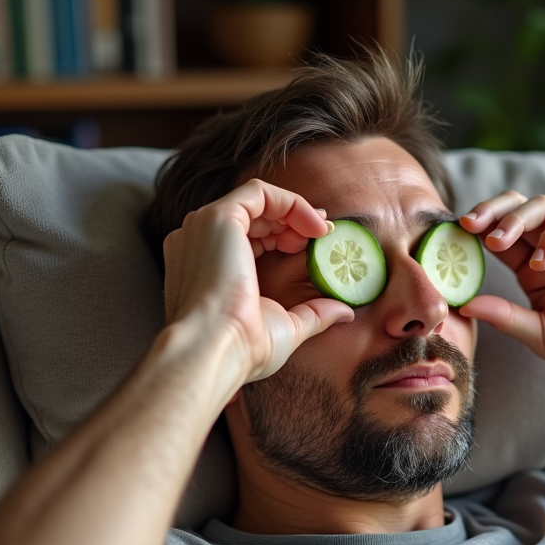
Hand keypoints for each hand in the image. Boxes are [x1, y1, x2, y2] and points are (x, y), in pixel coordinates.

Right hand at [161, 179, 353, 381]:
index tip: (316, 243)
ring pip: (256, 201)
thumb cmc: (242, 348)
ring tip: (322, 232)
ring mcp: (204, 228)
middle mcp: (198, 242)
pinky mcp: (218, 218)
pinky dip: (290, 202)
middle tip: (325, 233)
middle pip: (254, 216)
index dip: (286, 236)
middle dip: (294, 221)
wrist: (215, 351)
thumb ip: (312, 313)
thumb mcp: (285, 327)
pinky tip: (313, 224)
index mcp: (206, 265)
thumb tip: (345, 312)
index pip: (249, 237)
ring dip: (294, 212)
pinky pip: (258, 192)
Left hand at [457, 191, 544, 382]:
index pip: (497, 240)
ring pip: (540, 207)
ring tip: (500, 243)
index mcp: (534, 270)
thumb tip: (462, 306)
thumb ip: (506, 317)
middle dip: (489, 213)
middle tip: (468, 225)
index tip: (451, 238)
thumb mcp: (542, 334)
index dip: (474, 234)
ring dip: (515, 221)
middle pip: (514, 212)